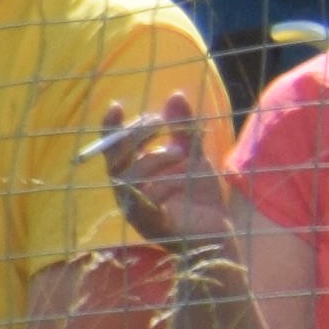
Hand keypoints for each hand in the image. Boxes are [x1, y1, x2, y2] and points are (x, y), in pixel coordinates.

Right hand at [99, 91, 223, 252]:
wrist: (218, 233)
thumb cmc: (198, 196)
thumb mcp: (194, 157)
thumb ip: (184, 129)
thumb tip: (175, 95)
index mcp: (134, 176)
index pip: (113, 150)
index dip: (110, 129)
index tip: (116, 106)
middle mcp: (129, 194)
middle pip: (116, 162)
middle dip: (136, 137)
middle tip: (160, 123)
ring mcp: (137, 212)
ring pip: (130, 180)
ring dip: (154, 159)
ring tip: (180, 153)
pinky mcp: (152, 228)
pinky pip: (146, 205)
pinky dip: (163, 186)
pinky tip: (183, 176)